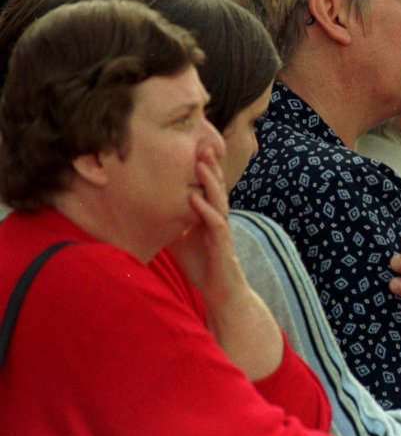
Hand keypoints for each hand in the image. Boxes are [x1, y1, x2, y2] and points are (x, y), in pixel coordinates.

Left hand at [168, 146, 240, 306]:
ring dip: (210, 181)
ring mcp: (221, 229)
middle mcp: (218, 217)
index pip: (208, 186)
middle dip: (209, 165)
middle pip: (216, 186)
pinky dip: (205, 209)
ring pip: (218, 199)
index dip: (203, 167)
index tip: (192, 146)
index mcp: (208, 214)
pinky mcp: (222, 244)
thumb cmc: (200, 264)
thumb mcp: (178, 238)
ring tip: (200, 162)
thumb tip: (143, 210)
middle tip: (201, 144)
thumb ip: (170, 222)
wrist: (220, 291)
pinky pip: (216, 222)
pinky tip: (195, 198)